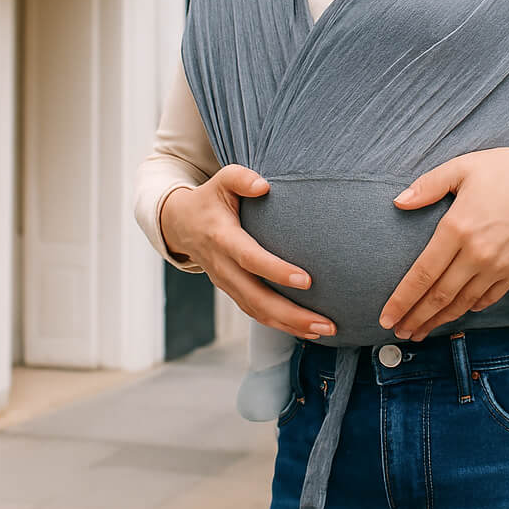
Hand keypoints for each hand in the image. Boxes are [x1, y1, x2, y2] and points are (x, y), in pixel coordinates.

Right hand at [160, 164, 336, 340]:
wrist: (182, 225)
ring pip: (258, 312)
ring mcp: (227, 284)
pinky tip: (308, 330)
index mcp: (222, 238)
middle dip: (292, 314)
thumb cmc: (210, 200)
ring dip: (292, 325)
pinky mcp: (233, 292)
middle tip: (326, 322)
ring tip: (326, 329)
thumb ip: (240, 178)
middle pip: (257, 298)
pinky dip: (282, 325)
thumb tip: (264, 186)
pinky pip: (257, 313)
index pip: (250, 259)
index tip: (307, 280)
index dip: (277, 271)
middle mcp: (223, 267)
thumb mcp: (221, 181)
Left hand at [378, 147, 508, 340]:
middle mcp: (476, 254)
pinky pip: (487, 298)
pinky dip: (469, 309)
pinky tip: (457, 313)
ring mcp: (498, 267)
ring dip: (439, 320)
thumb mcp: (464, 167)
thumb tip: (399, 201)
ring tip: (420, 331)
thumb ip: (428, 185)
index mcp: (457, 228)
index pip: (422, 274)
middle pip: (439, 296)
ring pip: (462, 303)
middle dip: (415, 318)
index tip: (386, 317)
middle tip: (397, 332)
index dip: (402, 299)